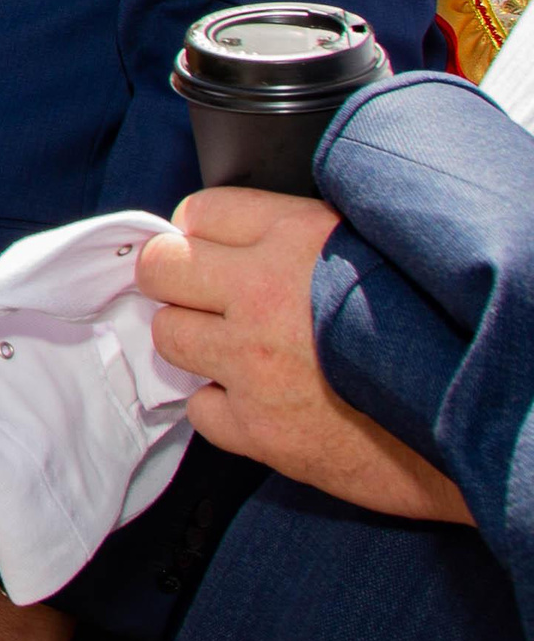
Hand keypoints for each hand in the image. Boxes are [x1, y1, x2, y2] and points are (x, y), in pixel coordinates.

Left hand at [139, 188, 469, 524]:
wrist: (481, 420)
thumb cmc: (437, 331)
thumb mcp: (378, 248)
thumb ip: (304, 235)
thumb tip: (247, 233)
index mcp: (299, 237)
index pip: (200, 210)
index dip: (204, 232)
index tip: (216, 250)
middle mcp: (264, 294)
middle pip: (160, 266)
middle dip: (177, 277)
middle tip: (206, 295)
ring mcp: (254, 364)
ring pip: (168, 335)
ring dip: (196, 341)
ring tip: (239, 348)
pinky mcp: (260, 430)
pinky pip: (199, 410)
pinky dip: (221, 407)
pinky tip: (259, 400)